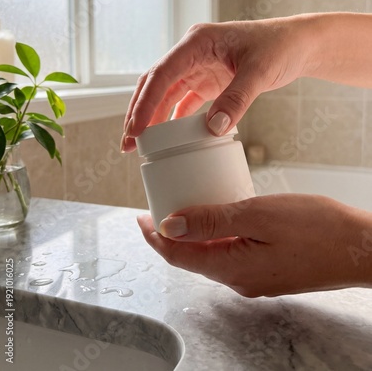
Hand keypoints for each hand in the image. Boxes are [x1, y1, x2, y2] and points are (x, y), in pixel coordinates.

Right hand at [122, 17, 311, 150]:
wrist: (298, 45)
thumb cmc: (280, 47)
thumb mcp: (259, 72)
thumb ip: (236, 99)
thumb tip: (213, 129)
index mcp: (197, 42)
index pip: (162, 74)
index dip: (145, 103)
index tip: (135, 130)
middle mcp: (192, 52)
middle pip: (155, 83)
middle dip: (139, 112)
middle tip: (128, 142)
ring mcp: (198, 66)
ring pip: (165, 93)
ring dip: (152, 117)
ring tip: (141, 143)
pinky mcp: (208, 80)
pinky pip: (184, 100)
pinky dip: (174, 118)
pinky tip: (167, 136)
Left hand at [137, 194, 371, 296]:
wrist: (359, 248)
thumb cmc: (316, 228)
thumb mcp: (258, 215)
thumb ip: (212, 222)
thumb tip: (170, 226)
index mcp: (232, 268)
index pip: (178, 256)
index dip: (155, 238)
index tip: (140, 218)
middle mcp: (239, 280)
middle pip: (192, 259)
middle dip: (170, 236)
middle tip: (159, 209)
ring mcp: (254, 279)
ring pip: (211, 257)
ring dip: (193, 236)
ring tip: (186, 209)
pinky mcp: (267, 271)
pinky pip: (231, 255)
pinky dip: (216, 238)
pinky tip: (221, 219)